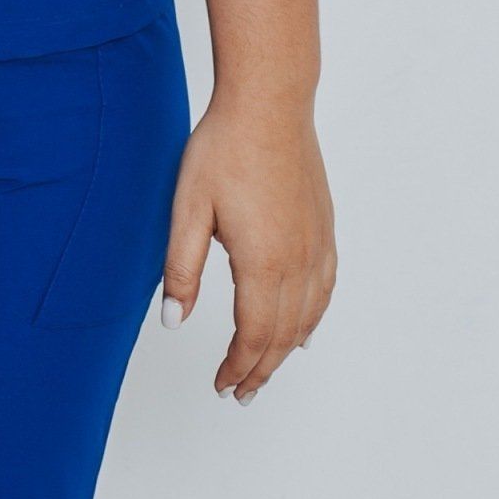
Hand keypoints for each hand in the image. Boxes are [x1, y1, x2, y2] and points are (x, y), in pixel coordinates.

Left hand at [160, 97, 335, 401]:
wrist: (269, 103)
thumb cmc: (224, 149)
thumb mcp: (188, 209)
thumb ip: (181, 270)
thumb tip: (173, 323)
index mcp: (262, 262)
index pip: (253, 335)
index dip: (238, 367)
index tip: (222, 386)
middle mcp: (298, 261)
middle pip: (283, 335)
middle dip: (261, 369)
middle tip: (240, 394)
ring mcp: (316, 244)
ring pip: (308, 317)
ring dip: (287, 350)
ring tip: (266, 370)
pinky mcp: (324, 227)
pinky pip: (325, 288)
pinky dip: (314, 318)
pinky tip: (306, 329)